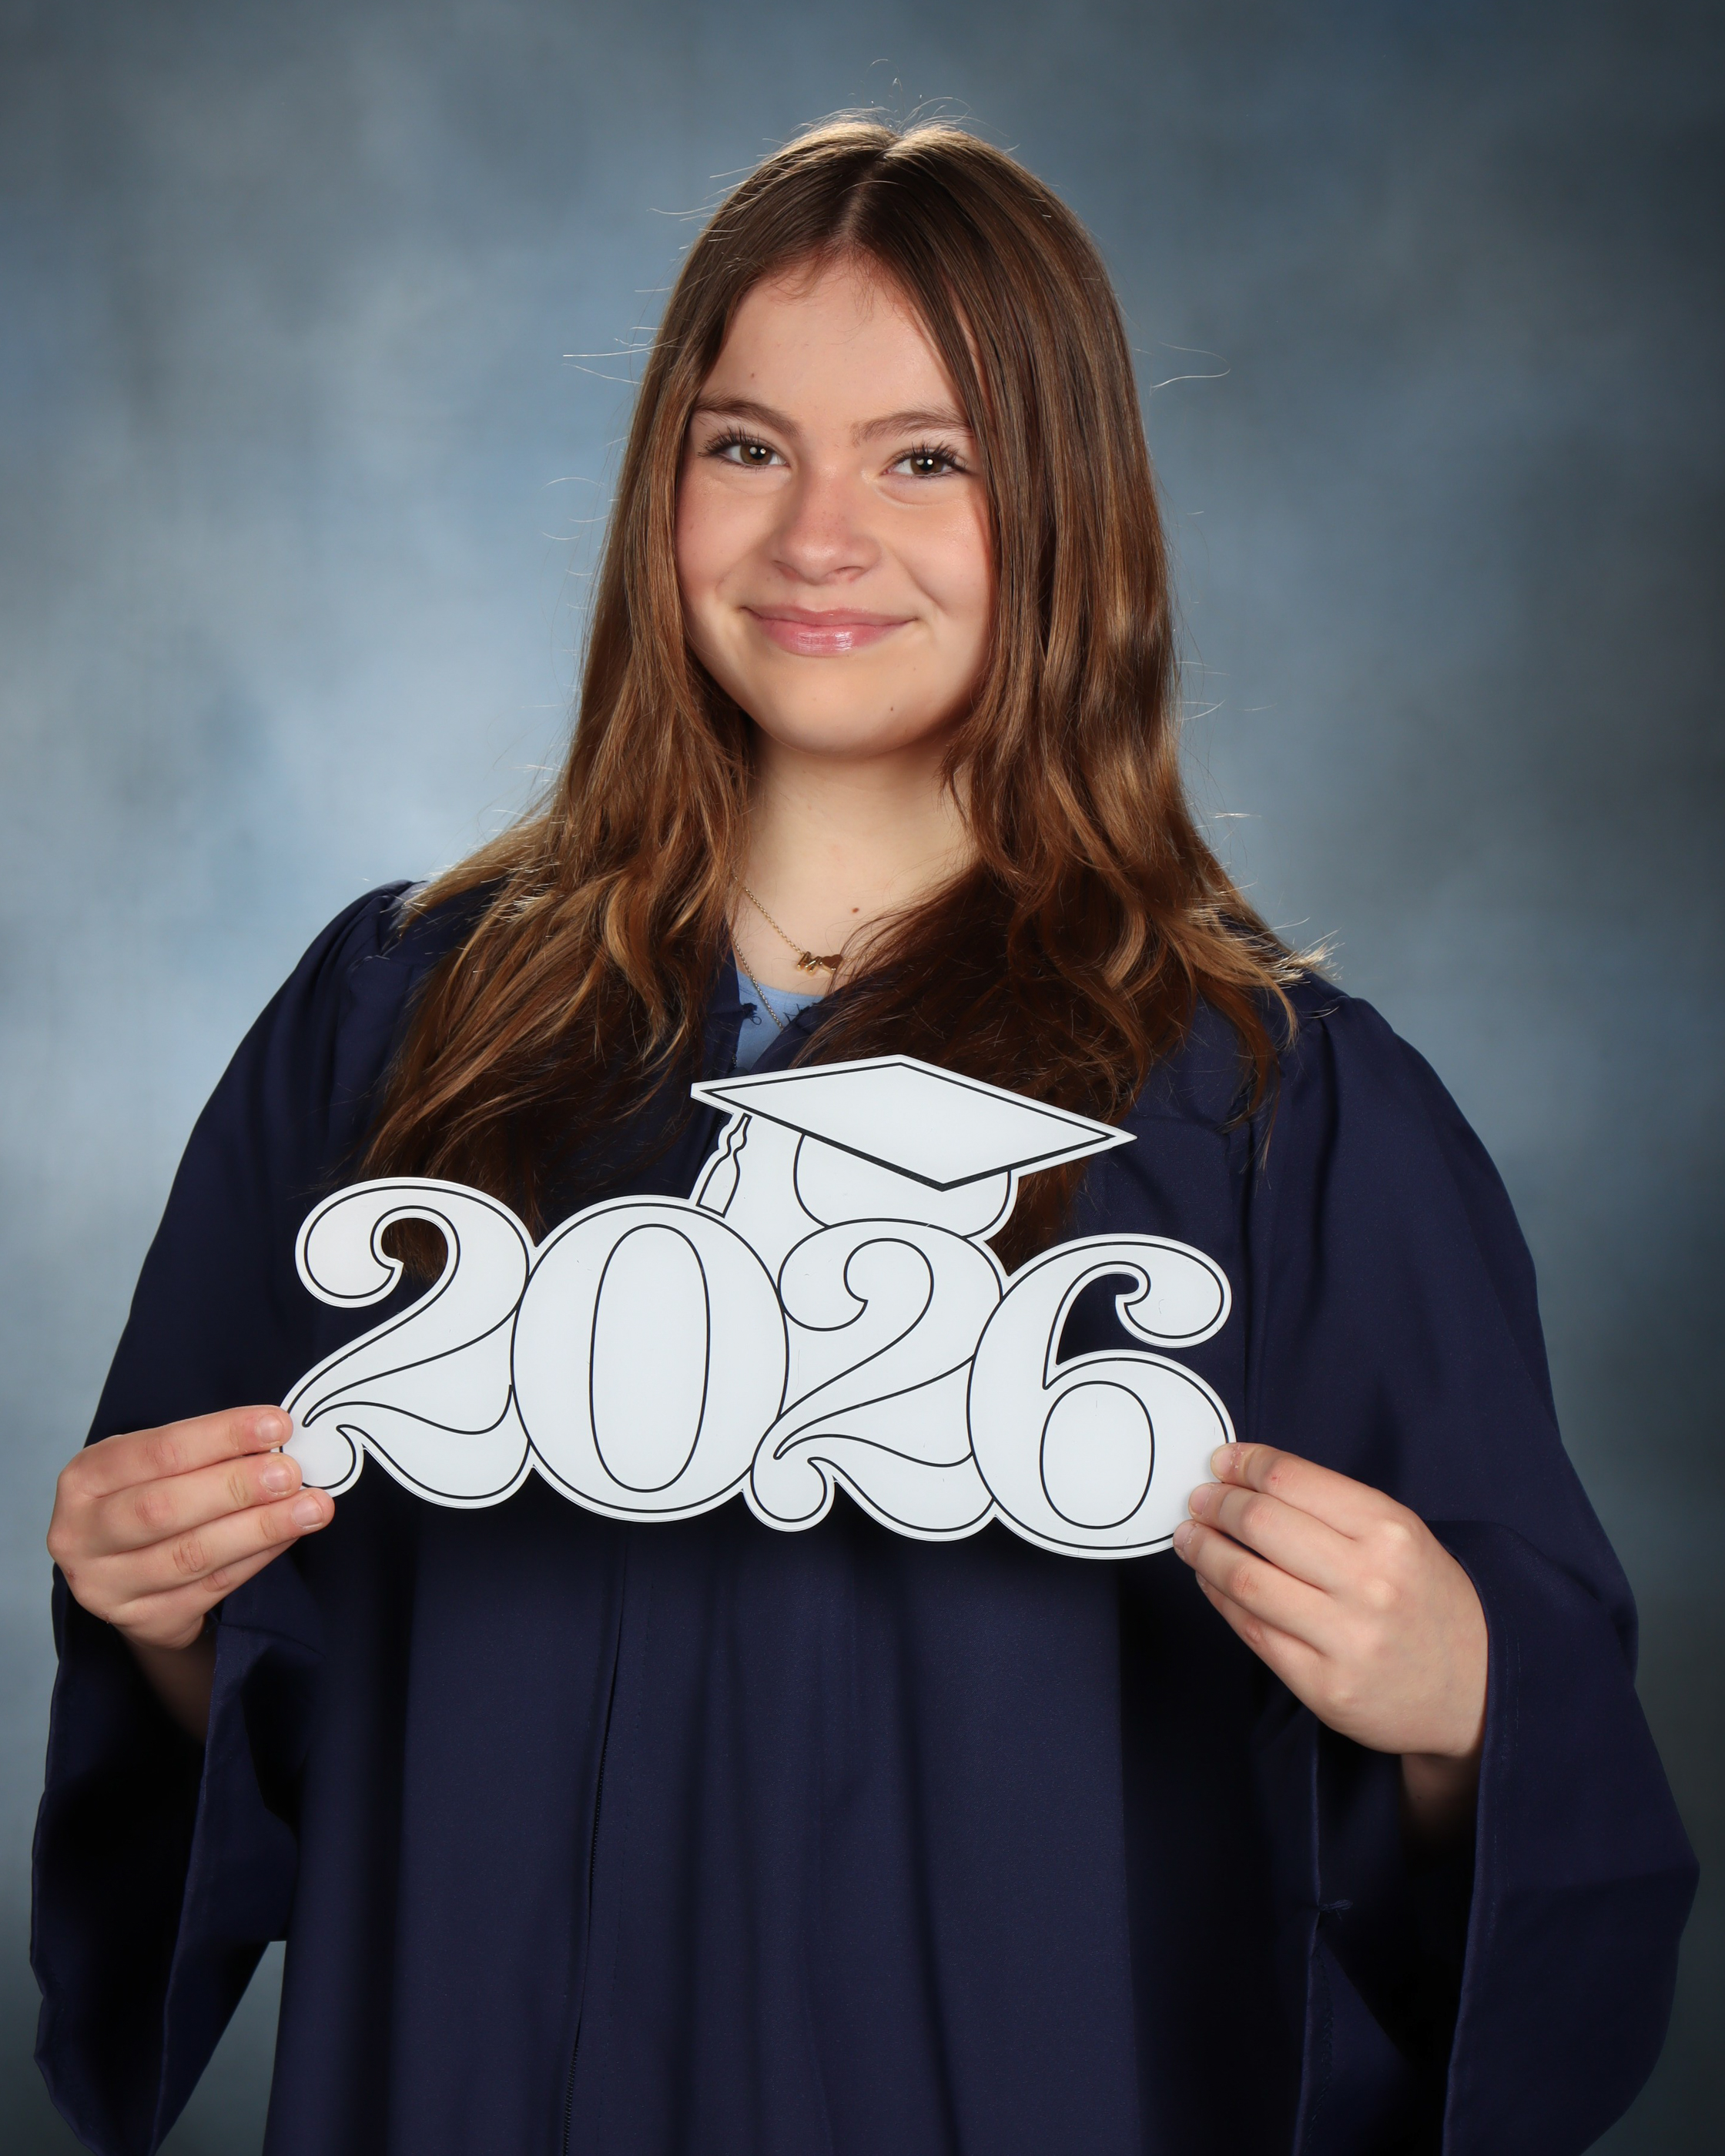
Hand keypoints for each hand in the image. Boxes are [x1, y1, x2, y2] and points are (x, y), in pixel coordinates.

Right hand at [48, 1407, 332, 1652]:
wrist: (123, 1573)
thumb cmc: (145, 1499)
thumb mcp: (155, 1468)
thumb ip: (205, 1454)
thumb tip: (278, 1441)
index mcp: (85, 1478)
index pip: (157, 1451)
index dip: (221, 1437)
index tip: (277, 1425)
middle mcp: (82, 1534)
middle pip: (165, 1508)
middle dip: (237, 1487)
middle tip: (291, 1473)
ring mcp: (107, 1585)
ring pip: (191, 1556)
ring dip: (260, 1529)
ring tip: (311, 1507)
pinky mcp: (143, 1620)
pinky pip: (210, 1589)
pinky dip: (256, 1559)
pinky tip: (288, 1537)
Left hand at [1173, 1444, 1486, 1839]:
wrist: (1477, 1690)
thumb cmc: (1428, 1601)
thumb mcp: (1402, 1536)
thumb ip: (1332, 1508)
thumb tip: (1249, 1478)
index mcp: (1390, 1532)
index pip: (1292, 1479)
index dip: (1244, 1464)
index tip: (1221, 1462)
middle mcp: (1369, 1582)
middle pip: (1259, 1524)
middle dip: (1216, 1504)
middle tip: (1199, 1499)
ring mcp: (1345, 1639)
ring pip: (1245, 1579)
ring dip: (1204, 1551)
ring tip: (1190, 1536)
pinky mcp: (1324, 1687)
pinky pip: (1251, 1631)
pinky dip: (1219, 1599)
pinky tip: (1211, 1581)